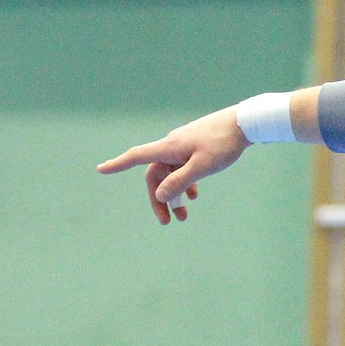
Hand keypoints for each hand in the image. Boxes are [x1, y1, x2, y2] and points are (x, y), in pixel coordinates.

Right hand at [97, 106, 248, 223]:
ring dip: (174, 195)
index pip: (137, 157)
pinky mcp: (195, 147)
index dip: (118, 164)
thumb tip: (159, 195)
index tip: (100, 169)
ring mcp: (183, 146)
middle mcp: (172, 146)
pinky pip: (183, 168)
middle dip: (159, 199)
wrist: (244, 123)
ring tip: (184, 216)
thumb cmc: (224, 144)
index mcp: (169, 148)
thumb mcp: (203, 167)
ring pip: (171, 174)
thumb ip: (180, 181)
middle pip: (155, 175)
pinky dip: (185, 183)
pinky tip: (194, 196)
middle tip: (168, 222)